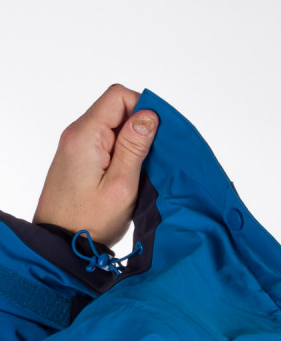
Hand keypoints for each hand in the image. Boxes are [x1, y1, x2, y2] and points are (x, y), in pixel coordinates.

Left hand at [33, 84, 158, 246]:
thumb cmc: (90, 220)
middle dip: (141, 128)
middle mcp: (78, 134)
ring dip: (134, 143)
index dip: (144, 110)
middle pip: (117, 109)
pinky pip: (107, 141)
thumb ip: (134, 147)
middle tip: (152, 160)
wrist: (61, 243)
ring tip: (142, 171)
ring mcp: (77, 146)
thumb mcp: (121, 185)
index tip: (159, 137)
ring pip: (114, 126)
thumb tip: (148, 115)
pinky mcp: (80, 158)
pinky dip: (124, 152)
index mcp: (86, 135)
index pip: (119, 96)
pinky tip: (131, 174)